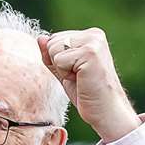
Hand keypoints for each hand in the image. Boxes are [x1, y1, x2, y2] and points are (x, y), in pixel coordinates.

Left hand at [38, 28, 139, 143]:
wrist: (105, 110)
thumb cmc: (86, 92)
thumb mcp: (64, 71)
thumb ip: (51, 55)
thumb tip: (40, 38)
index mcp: (90, 35)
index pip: (53, 39)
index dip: (58, 61)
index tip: (76, 72)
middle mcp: (93, 34)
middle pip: (51, 42)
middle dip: (58, 64)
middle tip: (78, 77)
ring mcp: (93, 42)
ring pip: (53, 50)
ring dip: (62, 70)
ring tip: (80, 78)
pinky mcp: (90, 52)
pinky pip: (59, 60)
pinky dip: (65, 75)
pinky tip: (82, 80)